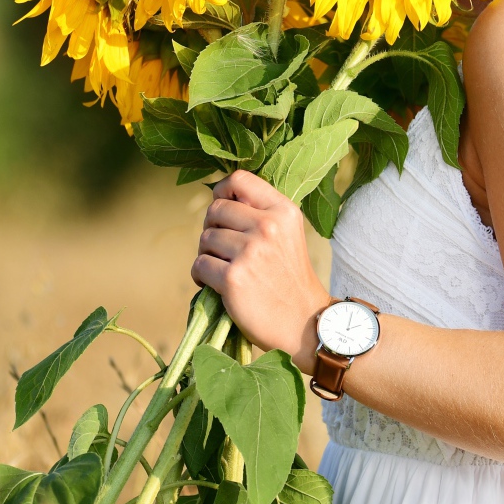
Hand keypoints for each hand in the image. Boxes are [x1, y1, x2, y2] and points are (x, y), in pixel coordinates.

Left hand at [190, 170, 329, 368]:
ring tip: (224, 269)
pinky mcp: (234, 278)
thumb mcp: (287, 234)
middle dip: (212, 228)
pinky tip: (216, 285)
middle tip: (224, 250)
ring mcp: (250, 252)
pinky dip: (201, 276)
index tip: (222, 209)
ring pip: (205, 238)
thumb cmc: (289, 279)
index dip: (222, 191)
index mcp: (283, 210)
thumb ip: (260, 212)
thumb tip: (218, 196)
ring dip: (207, 254)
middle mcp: (268, 226)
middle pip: (215, 209)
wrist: (304, 324)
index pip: (239, 179)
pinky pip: (199, 264)